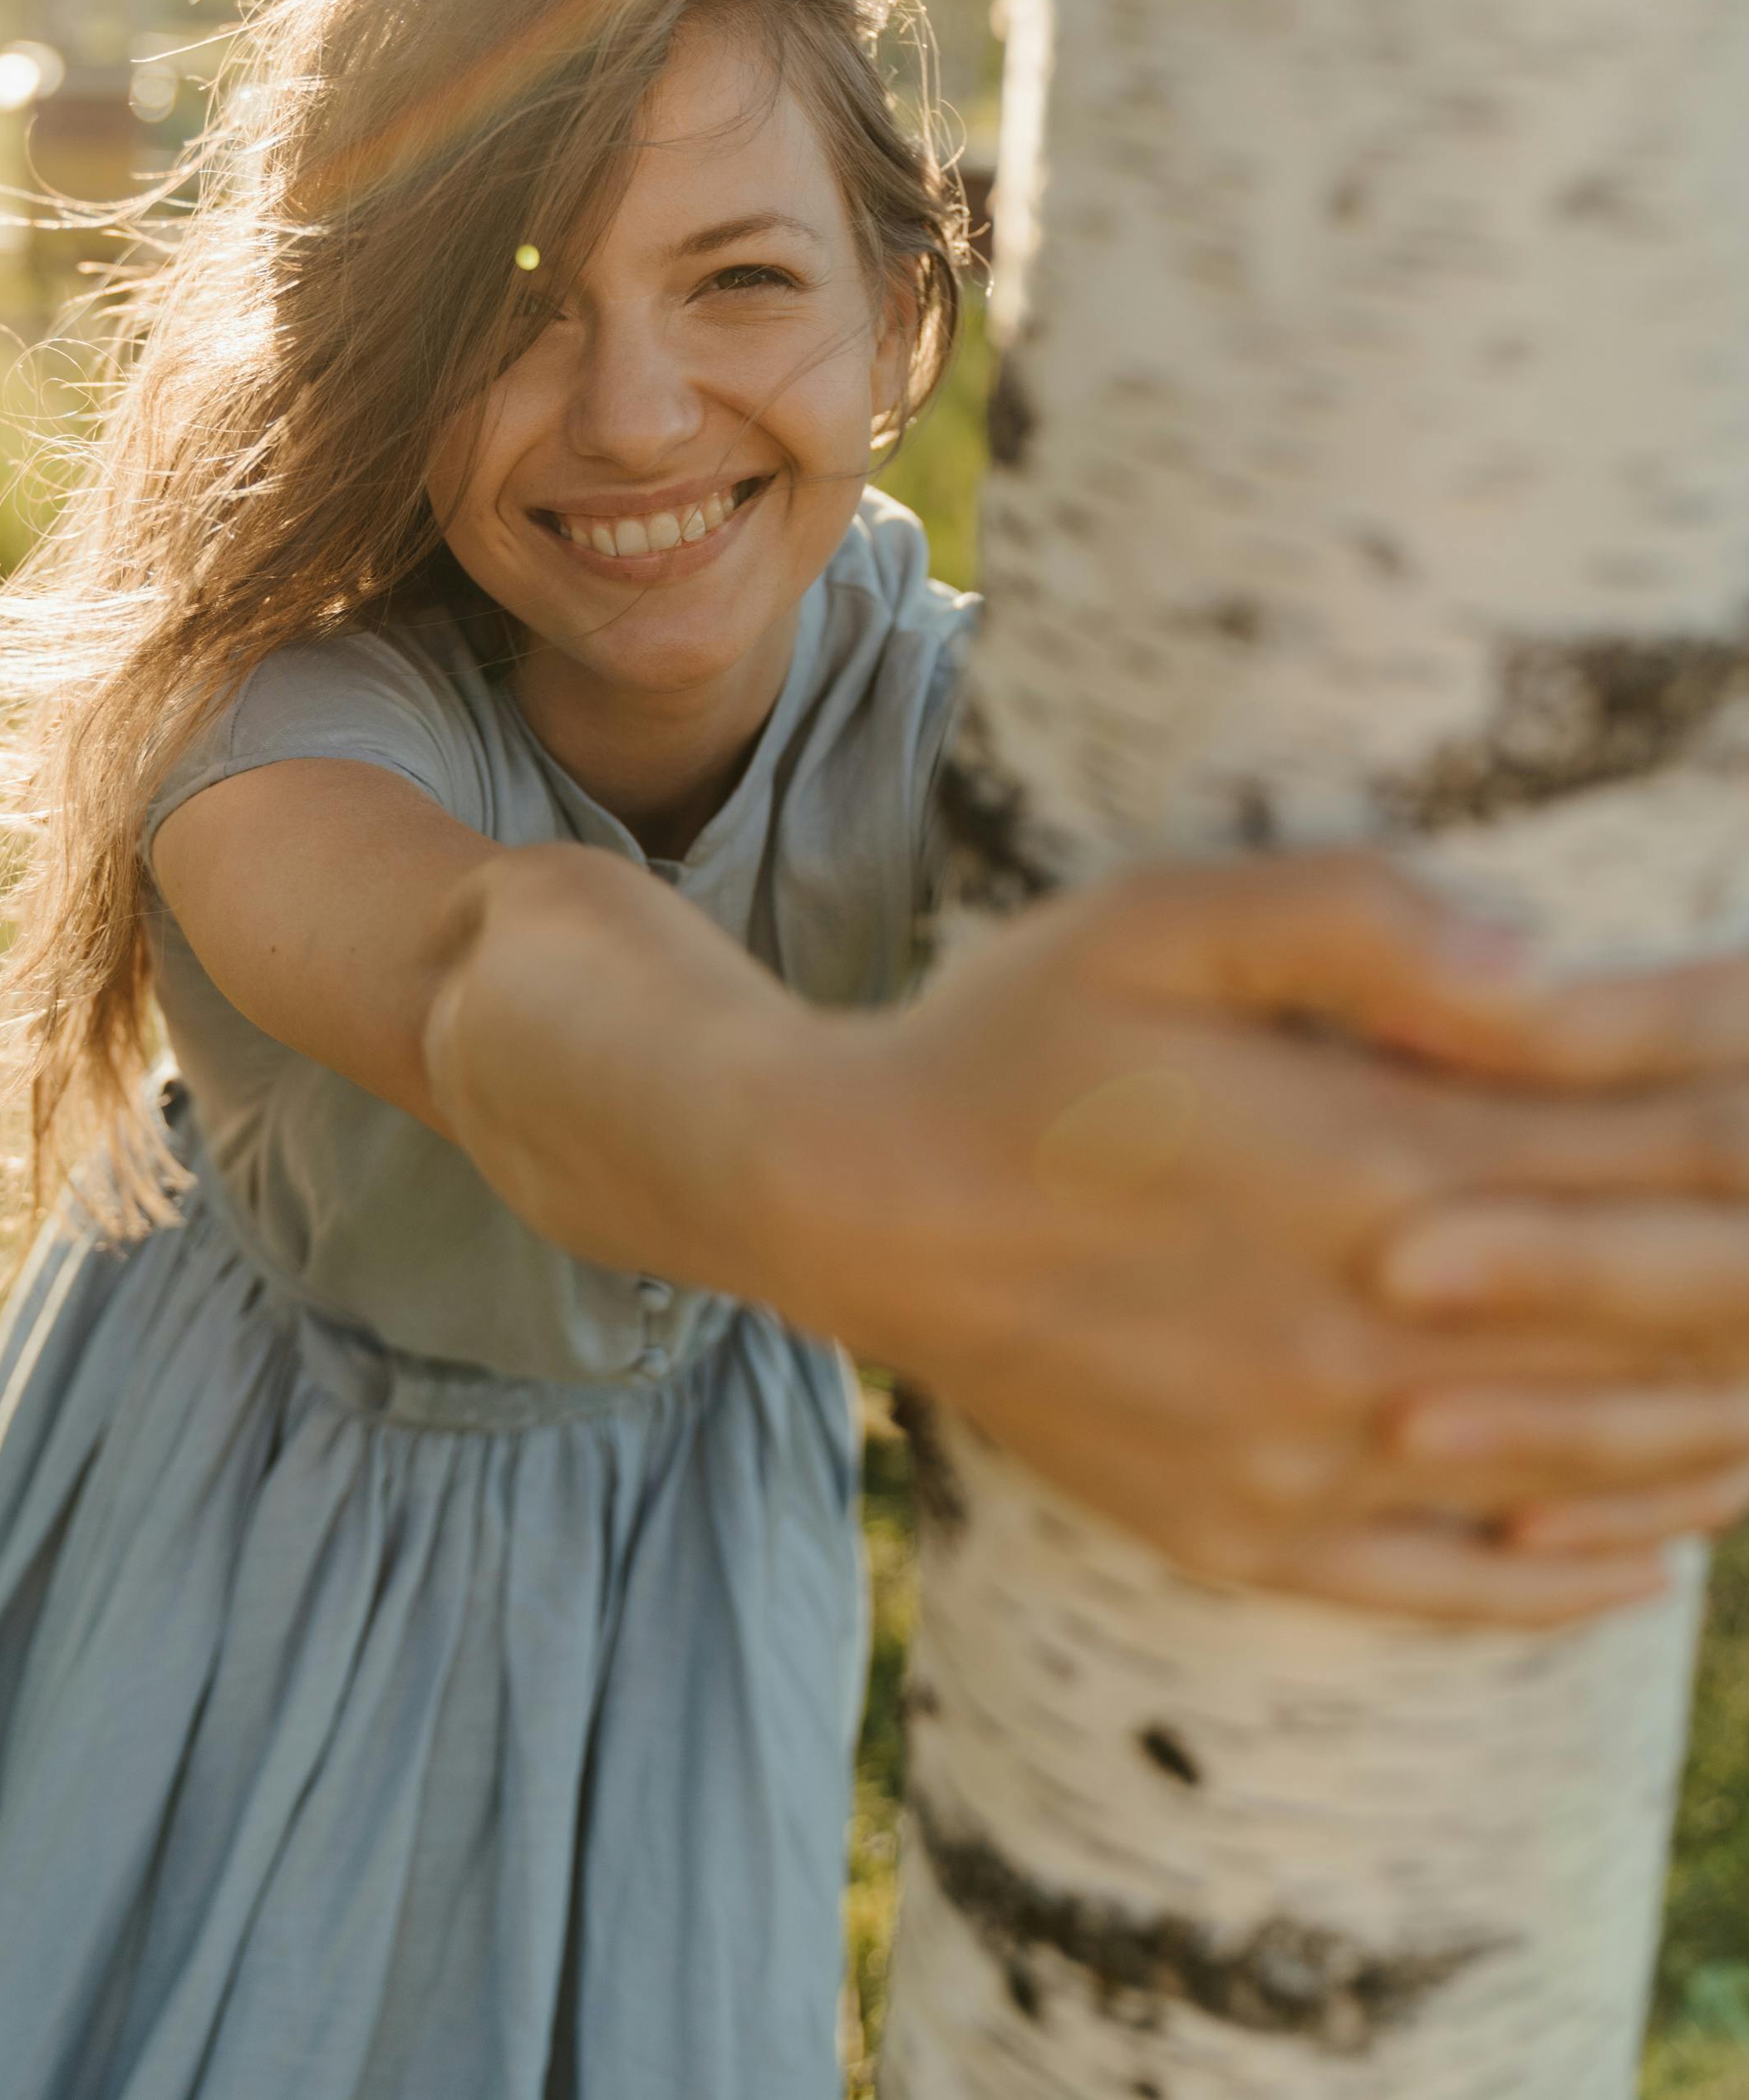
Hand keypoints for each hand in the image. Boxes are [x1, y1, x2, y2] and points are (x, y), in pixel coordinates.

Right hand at [811, 852, 1748, 1625]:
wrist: (848, 1202)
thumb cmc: (1014, 1036)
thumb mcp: (1165, 917)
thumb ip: (1366, 924)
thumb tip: (1552, 978)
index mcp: (1372, 1169)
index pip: (1662, 1151)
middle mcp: (1371, 1340)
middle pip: (1671, 1325)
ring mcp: (1312, 1463)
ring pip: (1598, 1471)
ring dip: (1732, 1422)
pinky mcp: (1251, 1537)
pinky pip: (1461, 1590)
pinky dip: (1583, 1576)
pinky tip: (1654, 1548)